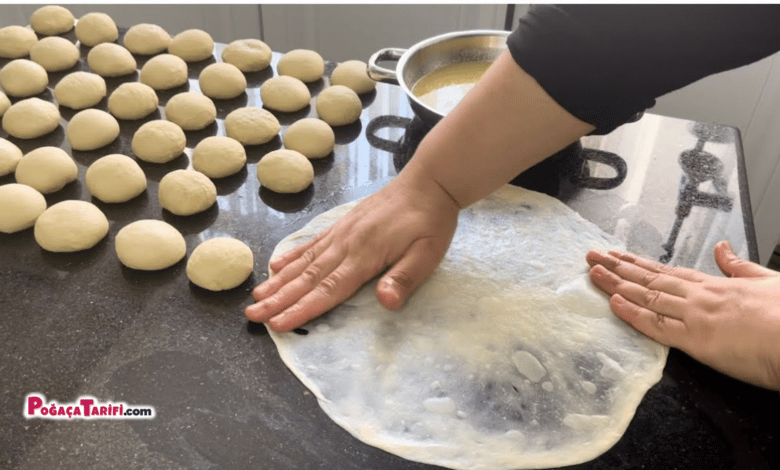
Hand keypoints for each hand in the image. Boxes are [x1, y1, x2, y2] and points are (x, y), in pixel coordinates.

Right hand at [245, 175, 458, 331]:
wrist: (428, 182)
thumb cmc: (431, 221)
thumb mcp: (428, 253)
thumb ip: (405, 278)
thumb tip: (385, 303)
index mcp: (365, 256)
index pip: (329, 289)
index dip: (303, 309)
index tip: (278, 324)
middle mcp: (346, 245)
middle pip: (307, 278)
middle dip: (279, 299)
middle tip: (252, 316)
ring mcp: (341, 233)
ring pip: (304, 262)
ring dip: (279, 281)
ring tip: (255, 298)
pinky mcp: (342, 225)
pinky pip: (311, 243)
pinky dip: (292, 256)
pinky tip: (277, 266)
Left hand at [586, 241, 779, 390]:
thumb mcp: (767, 280)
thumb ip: (739, 266)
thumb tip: (722, 249)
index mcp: (715, 286)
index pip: (667, 272)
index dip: (639, 264)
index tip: (617, 255)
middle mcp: (700, 296)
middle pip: (650, 279)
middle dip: (618, 267)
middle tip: (591, 256)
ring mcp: (696, 316)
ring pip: (647, 296)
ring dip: (616, 283)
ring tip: (592, 271)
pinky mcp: (697, 339)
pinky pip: (656, 325)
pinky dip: (632, 313)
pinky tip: (612, 301)